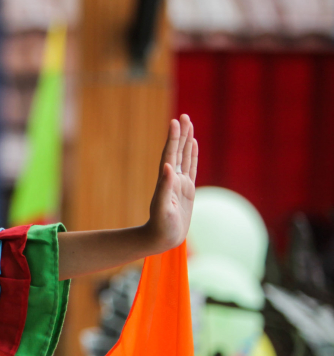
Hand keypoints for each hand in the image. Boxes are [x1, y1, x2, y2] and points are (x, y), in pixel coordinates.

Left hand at [146, 114, 197, 253]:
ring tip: (189, 124)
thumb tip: (167, 167)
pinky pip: (191, 168)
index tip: (175, 121)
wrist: (162, 238)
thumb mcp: (162, 208)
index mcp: (166, 180)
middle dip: (181, 134)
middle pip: (177, 151)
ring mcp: (180, 183)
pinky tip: (193, 145)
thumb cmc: (161, 226)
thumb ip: (164, 188)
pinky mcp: (187, 190)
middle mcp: (172, 178)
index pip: (170, 154)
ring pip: (184, 156)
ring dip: (186, 141)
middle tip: (184, 116)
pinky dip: (192, 155)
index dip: (173, 138)